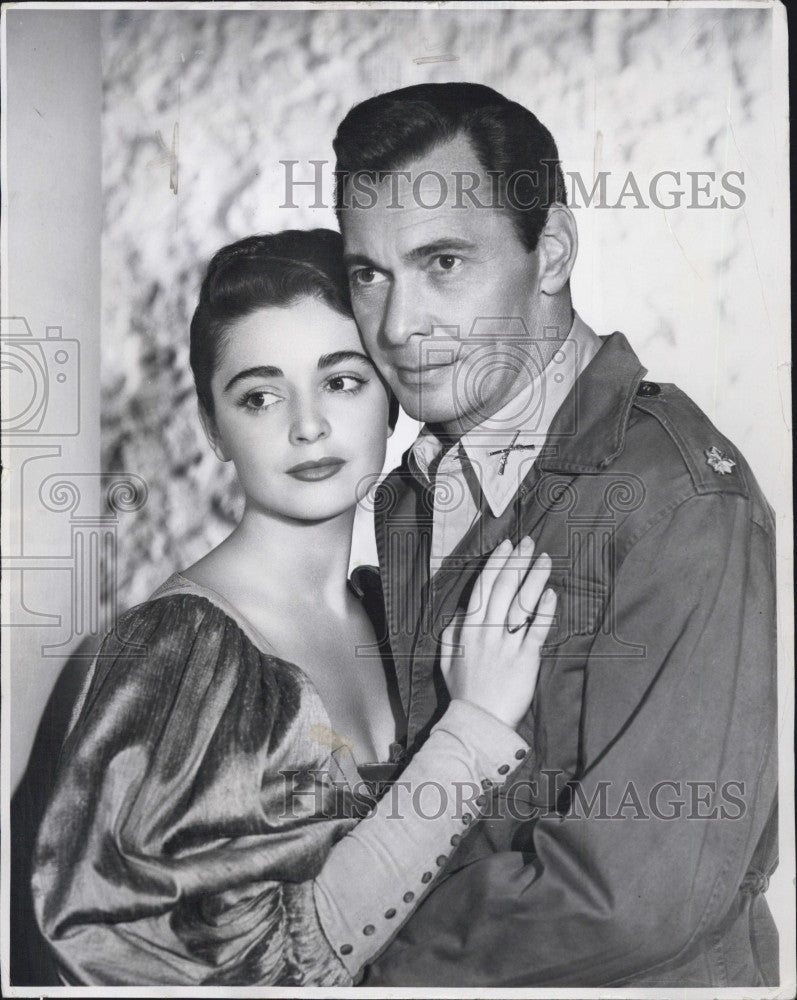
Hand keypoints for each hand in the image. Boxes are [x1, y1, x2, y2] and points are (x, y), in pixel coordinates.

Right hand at [440, 537, 555, 729]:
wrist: (477, 723)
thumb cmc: (463, 694)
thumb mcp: (447, 661)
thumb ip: (451, 634)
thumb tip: (459, 614)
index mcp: (467, 630)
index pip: (482, 589)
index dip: (495, 565)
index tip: (505, 547)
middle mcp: (486, 632)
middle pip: (502, 589)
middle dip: (515, 562)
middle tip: (527, 543)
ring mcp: (506, 645)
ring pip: (520, 604)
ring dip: (533, 579)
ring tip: (544, 559)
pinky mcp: (525, 660)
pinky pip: (536, 631)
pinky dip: (544, 612)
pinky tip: (551, 594)